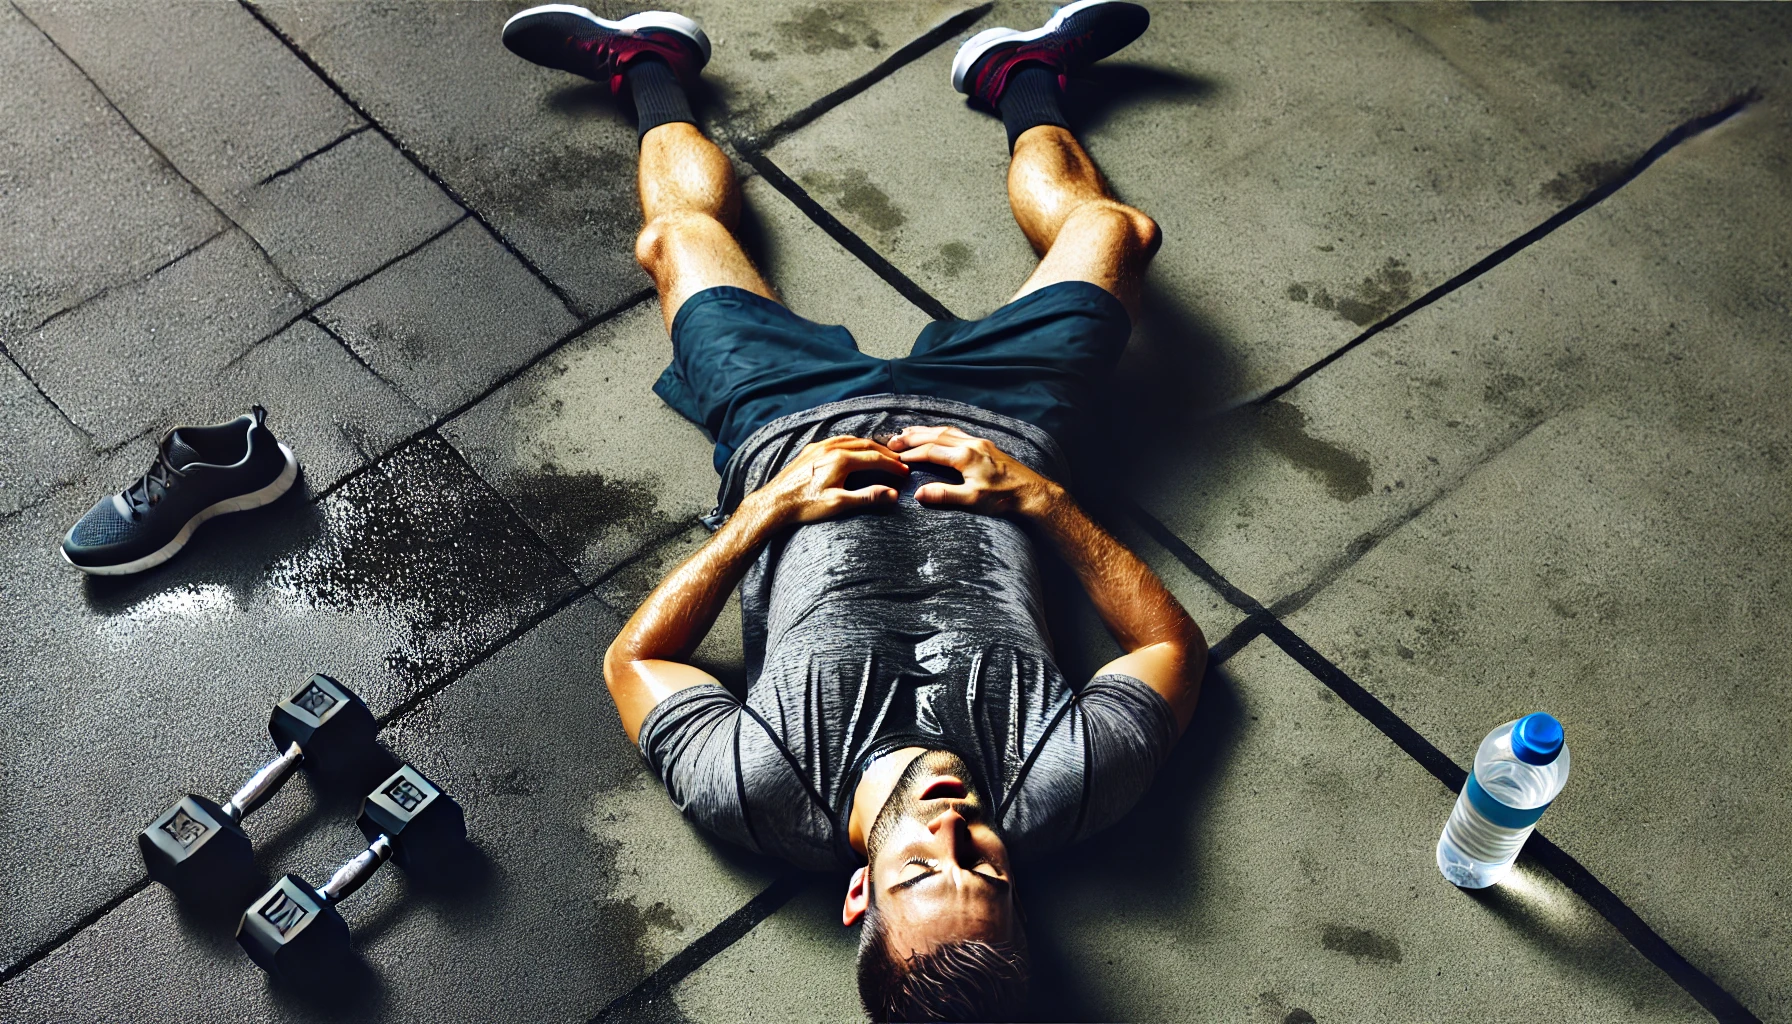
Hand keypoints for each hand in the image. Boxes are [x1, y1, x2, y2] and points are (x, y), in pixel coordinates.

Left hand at [750, 435, 906, 525]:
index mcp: (841, 460)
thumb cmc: (805, 505)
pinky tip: (854, 449)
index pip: (875, 458)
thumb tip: (892, 494)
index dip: (893, 465)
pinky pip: (836, 440)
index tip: (905, 471)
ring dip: (869, 445)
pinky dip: (852, 443)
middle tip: (898, 461)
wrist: (775, 502)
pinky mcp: (810, 450)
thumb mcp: (839, 504)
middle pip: (866, 445)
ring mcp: (819, 447)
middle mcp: (831, 448)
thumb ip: (867, 497)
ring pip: (851, 439)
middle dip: (884, 453)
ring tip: (881, 454)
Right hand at [887, 425, 1060, 517]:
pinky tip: (937, 434)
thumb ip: (944, 495)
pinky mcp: (987, 446)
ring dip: (926, 431)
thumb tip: (918, 494)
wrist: (1032, 493)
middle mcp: (972, 444)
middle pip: (935, 435)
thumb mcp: (972, 500)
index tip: (895, 457)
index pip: (931, 452)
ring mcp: (980, 443)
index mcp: (965, 456)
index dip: (911, 454)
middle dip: (912, 437)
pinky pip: (958, 433)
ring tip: (908, 432)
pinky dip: (942, 432)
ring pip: (947, 431)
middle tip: (893, 440)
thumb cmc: (1003, 498)